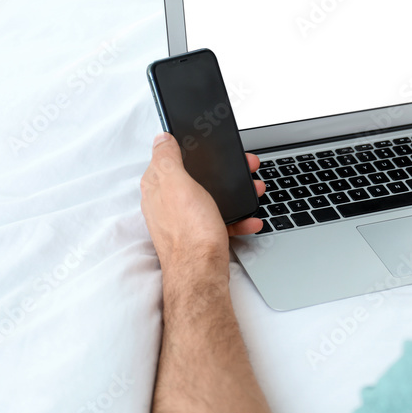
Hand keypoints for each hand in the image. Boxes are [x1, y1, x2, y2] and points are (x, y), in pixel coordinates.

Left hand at [140, 133, 264, 280]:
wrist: (202, 274)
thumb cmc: (189, 231)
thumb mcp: (177, 183)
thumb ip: (167, 157)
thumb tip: (161, 138)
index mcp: (158, 186)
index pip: (171, 157)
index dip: (193, 149)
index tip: (212, 147)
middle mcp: (167, 203)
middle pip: (197, 177)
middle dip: (222, 173)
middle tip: (245, 168)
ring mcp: (183, 220)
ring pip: (212, 198)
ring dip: (235, 194)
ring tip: (254, 192)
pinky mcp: (199, 235)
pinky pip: (220, 220)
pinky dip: (237, 219)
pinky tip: (249, 219)